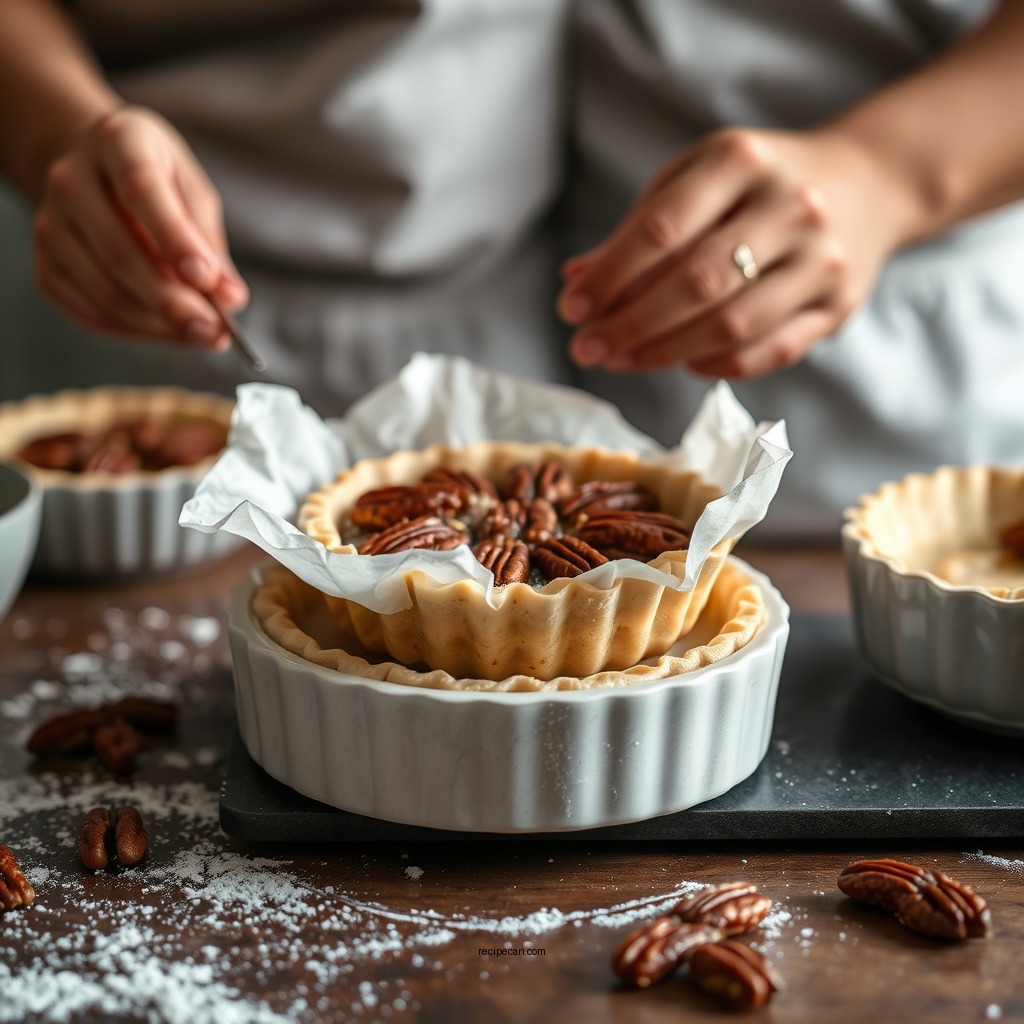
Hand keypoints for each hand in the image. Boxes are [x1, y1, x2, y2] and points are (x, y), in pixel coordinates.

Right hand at [32, 105, 247, 347]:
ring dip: (159, 324)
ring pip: (105, 292)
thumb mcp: (193, 192)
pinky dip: (138, 330)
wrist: (95, 172)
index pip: (141, 191)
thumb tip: (230, 299)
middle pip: (119, 252)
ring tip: (202, 334)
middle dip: (172, 301)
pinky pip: (92, 312)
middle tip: (215, 331)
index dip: (174, 239)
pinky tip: (169, 331)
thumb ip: (211, 244)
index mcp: (117, 142)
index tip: (207, 279)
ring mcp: (51, 224)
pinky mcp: (46, 266)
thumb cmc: (158, 181)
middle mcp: (71, 179)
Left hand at [558, 126, 912, 378]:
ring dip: (665, 352)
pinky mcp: (839, 304)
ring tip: (621, 360)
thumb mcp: (696, 179)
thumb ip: (637, 229)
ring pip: (732, 325)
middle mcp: (789, 206)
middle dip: (630, 324)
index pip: (661, 228)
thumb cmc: (757, 184)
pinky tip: (681, 362)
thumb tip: (576, 282)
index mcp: (741, 160)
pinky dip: (718, 365)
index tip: (571, 309)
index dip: (609, 276)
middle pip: (696, 283)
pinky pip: (770, 352)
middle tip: (587, 348)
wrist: (867, 182)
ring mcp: (821, 258)